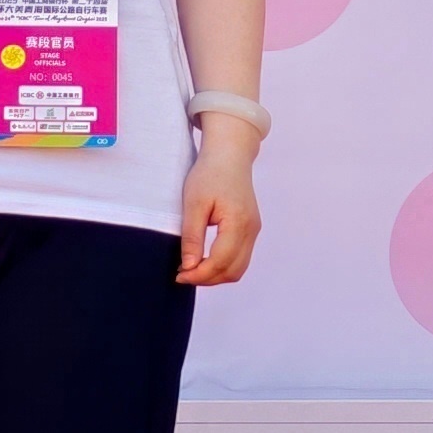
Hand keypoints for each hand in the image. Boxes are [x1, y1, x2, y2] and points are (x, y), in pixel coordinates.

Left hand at [176, 134, 261, 284]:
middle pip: (233, 271)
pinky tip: (205, 258)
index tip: (178, 275)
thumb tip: (190, 266)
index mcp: (238, 223)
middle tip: (182, 274)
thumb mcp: (194, 203)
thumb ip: (192, 237)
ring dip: (216, 274)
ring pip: (238, 268)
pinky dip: (223, 265)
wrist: (230, 154)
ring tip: (192, 268)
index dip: (199, 275)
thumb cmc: (210, 173)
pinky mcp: (251, 228)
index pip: (220, 262)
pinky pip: (240, 257)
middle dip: (207, 278)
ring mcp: (253, 229)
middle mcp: (251, 229)